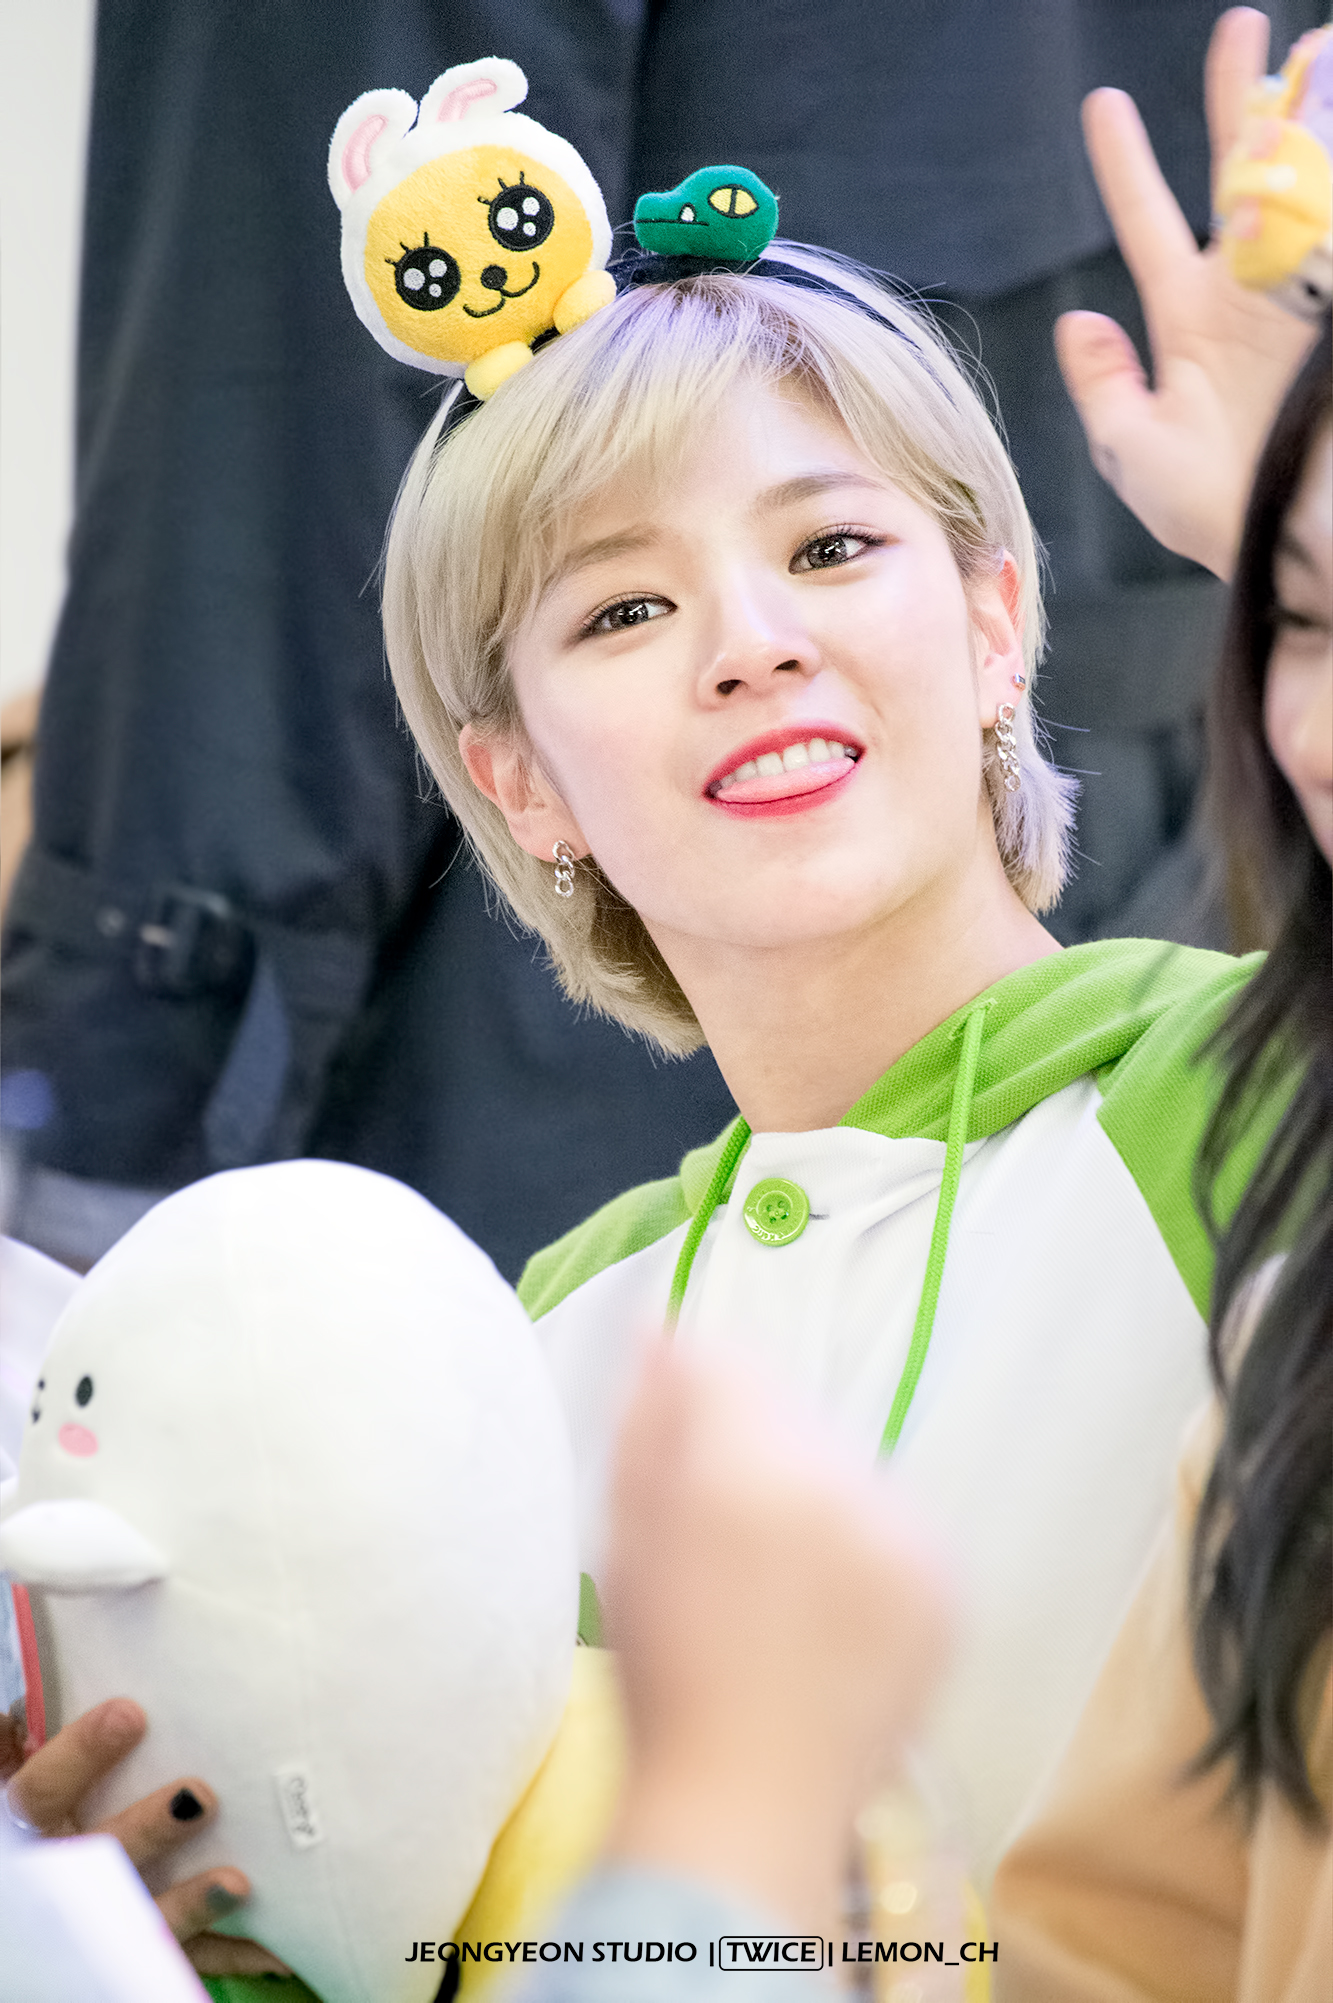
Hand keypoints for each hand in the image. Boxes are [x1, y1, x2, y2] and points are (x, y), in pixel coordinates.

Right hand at [4, 1698, 288, 1976]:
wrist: (37, 1918)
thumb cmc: (35, 1832)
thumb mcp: (16, 1794)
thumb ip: (15, 1754)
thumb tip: (21, 1709)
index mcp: (27, 1832)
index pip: (41, 1793)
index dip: (80, 1755)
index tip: (130, 1712)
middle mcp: (64, 1882)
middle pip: (101, 1859)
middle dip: (148, 1831)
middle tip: (200, 1796)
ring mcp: (103, 1927)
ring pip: (143, 1922)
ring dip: (191, 1905)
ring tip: (237, 1882)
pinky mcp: (139, 1957)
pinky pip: (188, 1961)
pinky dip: (234, 1956)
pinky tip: (277, 1950)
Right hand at [601, 1345, 951, 1938]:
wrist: (744, 1810)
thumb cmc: (663, 1680)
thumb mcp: (627, 1537)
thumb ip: (647, 1422)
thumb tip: (658, 1329)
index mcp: (743, 1476)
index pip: (729, 1369)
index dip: (696, 1386)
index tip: (678, 1423)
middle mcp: (839, 1492)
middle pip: (793, 1415)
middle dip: (754, 1447)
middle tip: (721, 1529)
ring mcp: (906, 1541)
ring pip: (848, 1465)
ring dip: (813, 1495)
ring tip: (775, 1581)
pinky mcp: (948, 1587)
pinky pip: (897, 1522)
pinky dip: (864, 1546)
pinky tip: (825, 1608)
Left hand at [1056, 8, 1315, 578]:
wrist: (1300, 550)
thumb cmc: (1220, 517)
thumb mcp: (1138, 458)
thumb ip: (1104, 391)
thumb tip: (1076, 320)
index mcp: (1192, 322)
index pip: (1150, 222)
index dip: (1125, 163)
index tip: (1103, 103)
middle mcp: (1254, 293)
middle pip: (1244, 172)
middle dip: (1242, 99)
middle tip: (1241, 26)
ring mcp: (1310, 293)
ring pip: (1310, 178)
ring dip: (1314, 113)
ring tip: (1319, 46)